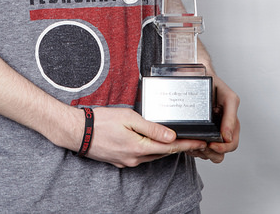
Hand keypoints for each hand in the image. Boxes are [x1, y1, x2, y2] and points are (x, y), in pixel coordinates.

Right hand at [82, 106, 208, 168]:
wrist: (78, 132)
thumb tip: (171, 136)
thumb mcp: (129, 118)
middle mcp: (135, 158)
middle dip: (179, 147)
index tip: (201, 142)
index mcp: (139, 147)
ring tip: (179, 141)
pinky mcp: (121, 161)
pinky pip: (142, 157)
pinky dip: (152, 150)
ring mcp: (127, 162)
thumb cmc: (101, 121)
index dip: (187, 144)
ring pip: (153, 156)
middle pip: (163, 153)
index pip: (170, 147)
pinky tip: (154, 143)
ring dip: (166, 149)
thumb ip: (152, 128)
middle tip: (194, 140)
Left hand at [187, 74, 239, 162]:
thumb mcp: (229, 99)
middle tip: (202, 145)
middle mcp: (220, 131)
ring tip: (194, 143)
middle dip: (210, 152)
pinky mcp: (196, 133)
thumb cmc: (216, 86)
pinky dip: (192, 148)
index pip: (231, 144)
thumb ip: (231, 118)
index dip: (223, 148)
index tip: (212, 144)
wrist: (198, 76)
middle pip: (219, 153)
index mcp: (230, 125)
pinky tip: (188, 142)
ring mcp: (208, 133)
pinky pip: (195, 149)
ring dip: (201, 152)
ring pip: (207, 154)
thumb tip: (227, 137)